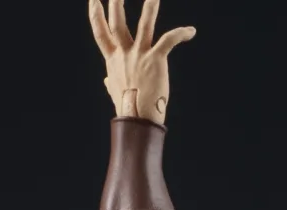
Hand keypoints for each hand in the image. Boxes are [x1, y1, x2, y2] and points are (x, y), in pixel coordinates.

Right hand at [89, 0, 195, 122]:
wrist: (138, 120)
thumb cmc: (128, 109)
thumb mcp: (115, 92)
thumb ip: (111, 82)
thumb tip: (106, 80)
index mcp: (113, 60)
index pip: (100, 33)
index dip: (96, 15)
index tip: (94, 1)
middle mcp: (124, 54)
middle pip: (117, 22)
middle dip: (115, 3)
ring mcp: (139, 55)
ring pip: (144, 24)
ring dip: (150, 7)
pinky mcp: (156, 60)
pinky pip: (169, 41)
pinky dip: (181, 34)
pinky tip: (191, 31)